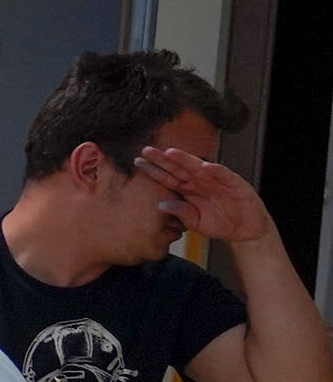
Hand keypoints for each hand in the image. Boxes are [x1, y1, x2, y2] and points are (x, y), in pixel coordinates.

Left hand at [140, 145, 267, 246]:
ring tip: (170, 152)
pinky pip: (224, 174)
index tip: (137, 162)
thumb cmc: (220, 225)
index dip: (154, 170)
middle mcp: (200, 182)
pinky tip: (205, 167)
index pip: (167, 178)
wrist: (245, 230)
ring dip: (185, 159)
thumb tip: (161, 205)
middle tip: (147, 150)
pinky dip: (215, 170)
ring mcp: (216, 180)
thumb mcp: (196, 223)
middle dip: (163, 159)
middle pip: (179, 168)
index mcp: (188, 190)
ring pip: (199, 167)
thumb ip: (181, 214)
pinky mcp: (234, 183)